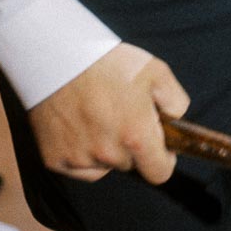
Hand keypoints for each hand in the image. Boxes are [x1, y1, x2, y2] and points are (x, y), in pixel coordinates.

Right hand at [28, 43, 190, 184]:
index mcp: (136, 136)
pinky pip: (78, 167)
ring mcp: (79, 158)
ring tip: (98, 117)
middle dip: (132, 147)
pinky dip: (81, 153)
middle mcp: (107, 153)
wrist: (58, 56)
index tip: (159, 147)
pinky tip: (79, 126)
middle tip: (122, 117)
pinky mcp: (54, 159)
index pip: (159, 173)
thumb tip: (176, 121)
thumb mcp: (156, 71)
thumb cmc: (108, 62)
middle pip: (130, 165)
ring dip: (106, 150)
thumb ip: (176, 101)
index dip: (163, 160)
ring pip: (103, 166)